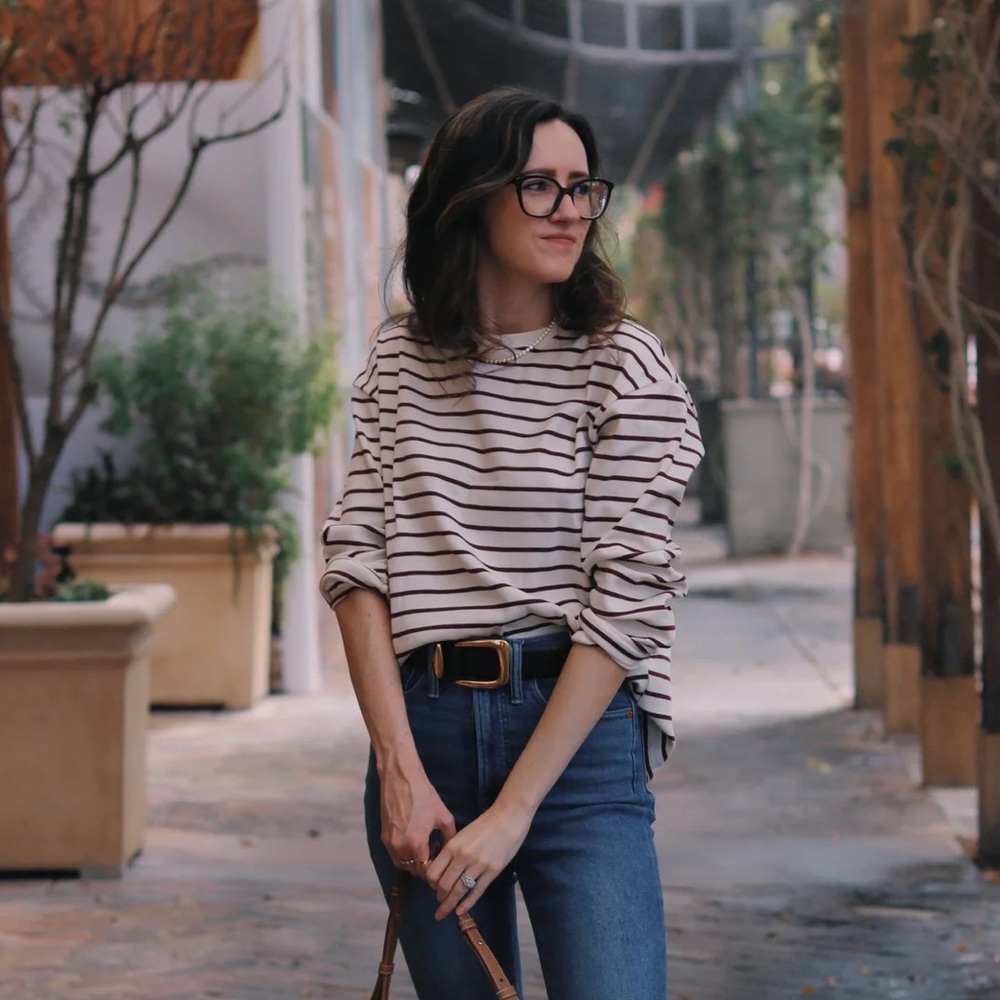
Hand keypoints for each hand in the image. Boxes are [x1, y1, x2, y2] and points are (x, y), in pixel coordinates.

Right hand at [380, 767, 455, 868]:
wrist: (401, 779)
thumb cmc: (424, 796)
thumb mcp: (444, 816)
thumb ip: (449, 837)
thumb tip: (450, 850)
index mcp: (416, 844)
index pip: (426, 870)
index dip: (435, 868)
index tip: (441, 861)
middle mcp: (400, 848)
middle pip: (413, 869)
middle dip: (424, 865)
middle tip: (434, 854)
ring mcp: (389, 843)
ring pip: (402, 864)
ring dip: (413, 862)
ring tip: (423, 849)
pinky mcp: (383, 837)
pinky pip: (394, 854)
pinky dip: (403, 854)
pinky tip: (412, 841)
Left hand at [424, 803, 531, 919]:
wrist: (508, 818)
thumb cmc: (484, 825)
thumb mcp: (462, 834)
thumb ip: (451, 851)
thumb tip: (441, 869)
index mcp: (452, 846)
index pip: (433, 872)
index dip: (430, 883)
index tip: (431, 887)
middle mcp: (462, 857)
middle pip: (444, 885)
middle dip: (439, 897)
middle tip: (438, 902)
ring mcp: (478, 865)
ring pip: (458, 891)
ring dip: (449, 904)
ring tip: (445, 911)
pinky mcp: (492, 871)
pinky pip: (476, 892)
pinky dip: (467, 904)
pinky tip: (460, 912)